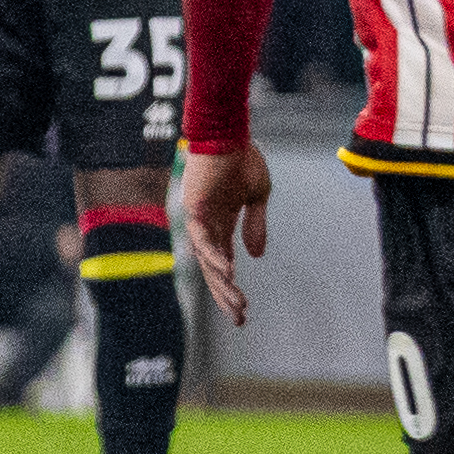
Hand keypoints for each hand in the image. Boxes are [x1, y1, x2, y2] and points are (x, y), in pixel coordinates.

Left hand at [179, 141, 269, 316]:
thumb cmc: (242, 159)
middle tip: (240, 319)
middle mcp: (207, 226)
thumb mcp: (258, 196)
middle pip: (214, 270)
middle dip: (227, 295)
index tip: (241, 309)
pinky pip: (204, 240)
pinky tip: (229, 273)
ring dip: (223, 283)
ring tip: (238, 303)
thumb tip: (257, 256)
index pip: (224, 262)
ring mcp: (199, 219)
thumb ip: (255, 225)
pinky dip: (216, 257)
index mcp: (222, 224)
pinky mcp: (195, 209)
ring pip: (208, 261)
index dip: (230, 286)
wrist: (229, 134)